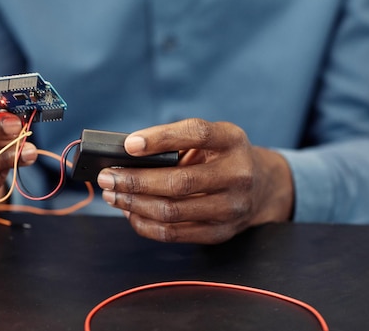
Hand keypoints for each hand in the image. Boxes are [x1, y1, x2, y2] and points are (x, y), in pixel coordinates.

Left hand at [97, 118, 293, 243]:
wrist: (261, 186)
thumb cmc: (221, 156)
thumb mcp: (210, 138)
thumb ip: (176, 141)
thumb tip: (126, 155)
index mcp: (232, 140)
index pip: (196, 134)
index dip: (160, 138)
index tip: (128, 144)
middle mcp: (237, 174)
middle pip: (178, 182)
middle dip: (134, 181)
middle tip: (107, 177)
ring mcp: (231, 207)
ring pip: (172, 211)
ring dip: (134, 204)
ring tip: (112, 195)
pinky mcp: (220, 232)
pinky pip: (174, 233)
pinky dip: (145, 223)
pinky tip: (130, 212)